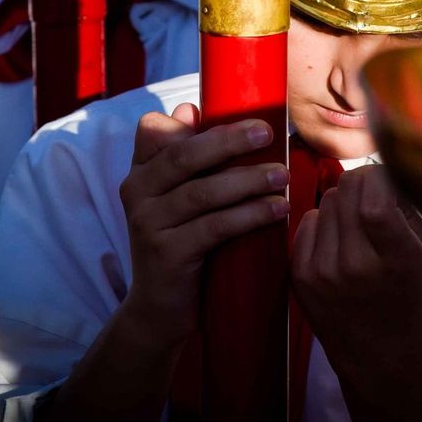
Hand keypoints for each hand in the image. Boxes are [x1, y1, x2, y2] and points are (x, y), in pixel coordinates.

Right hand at [116, 106, 287, 349]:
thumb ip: (186, 160)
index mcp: (140, 174)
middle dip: (229, 140)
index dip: (186, 119)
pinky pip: (214, 227)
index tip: (226, 112)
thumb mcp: (180, 201)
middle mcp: (137, 193)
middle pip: (184, 156)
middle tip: (269, 133)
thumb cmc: (182, 244)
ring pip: (203, 192)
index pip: (153, 131)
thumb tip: (189, 109)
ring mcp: (148, 225)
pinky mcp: (166, 255)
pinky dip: (250, 215)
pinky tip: (277, 209)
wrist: (160, 312)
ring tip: (284, 175)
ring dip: (248, 180)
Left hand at [291, 167, 421, 383]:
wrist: (381, 359)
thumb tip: (388, 164)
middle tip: (377, 201)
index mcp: (398, 261)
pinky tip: (340, 242)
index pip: (375, 197)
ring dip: (346, 204)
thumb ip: (410, 209)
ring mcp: (323, 272)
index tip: (390, 182)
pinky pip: (308, 220)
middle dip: (366, 185)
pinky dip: (325, 222)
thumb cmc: (414, 300)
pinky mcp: (300, 277)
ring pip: (328, 200)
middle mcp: (356, 266)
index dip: (382, 177)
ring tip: (360, 228)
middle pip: (348, 187)